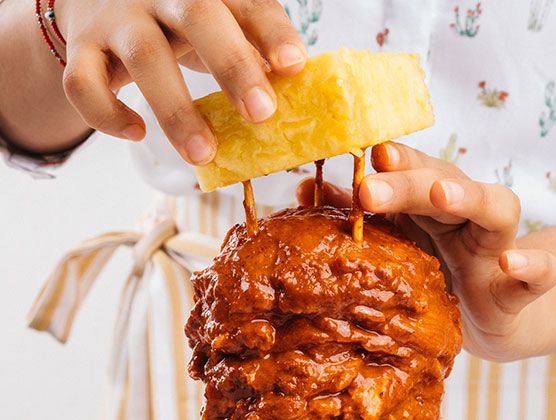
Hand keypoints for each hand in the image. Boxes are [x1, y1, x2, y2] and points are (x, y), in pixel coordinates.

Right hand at [55, 0, 305, 163]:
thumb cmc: (177, 19)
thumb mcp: (219, 23)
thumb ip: (250, 49)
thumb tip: (292, 96)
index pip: (249, 3)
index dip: (273, 34)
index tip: (293, 66)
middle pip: (198, 17)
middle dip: (232, 67)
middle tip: (261, 113)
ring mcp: (119, 17)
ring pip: (144, 56)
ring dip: (176, 110)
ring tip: (203, 153)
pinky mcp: (83, 46)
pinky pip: (83, 81)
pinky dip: (106, 114)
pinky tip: (137, 133)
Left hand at [297, 142, 555, 360]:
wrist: (489, 315)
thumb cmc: (436, 272)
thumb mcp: (397, 243)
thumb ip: (361, 216)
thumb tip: (306, 190)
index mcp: (432, 202)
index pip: (414, 169)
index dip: (394, 160)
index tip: (368, 153)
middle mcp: (466, 214)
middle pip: (445, 182)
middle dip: (410, 180)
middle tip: (371, 188)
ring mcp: (496, 246)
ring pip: (496, 209)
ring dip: (470, 197)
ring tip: (442, 195)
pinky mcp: (518, 287)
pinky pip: (540, 272)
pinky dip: (532, 266)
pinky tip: (513, 264)